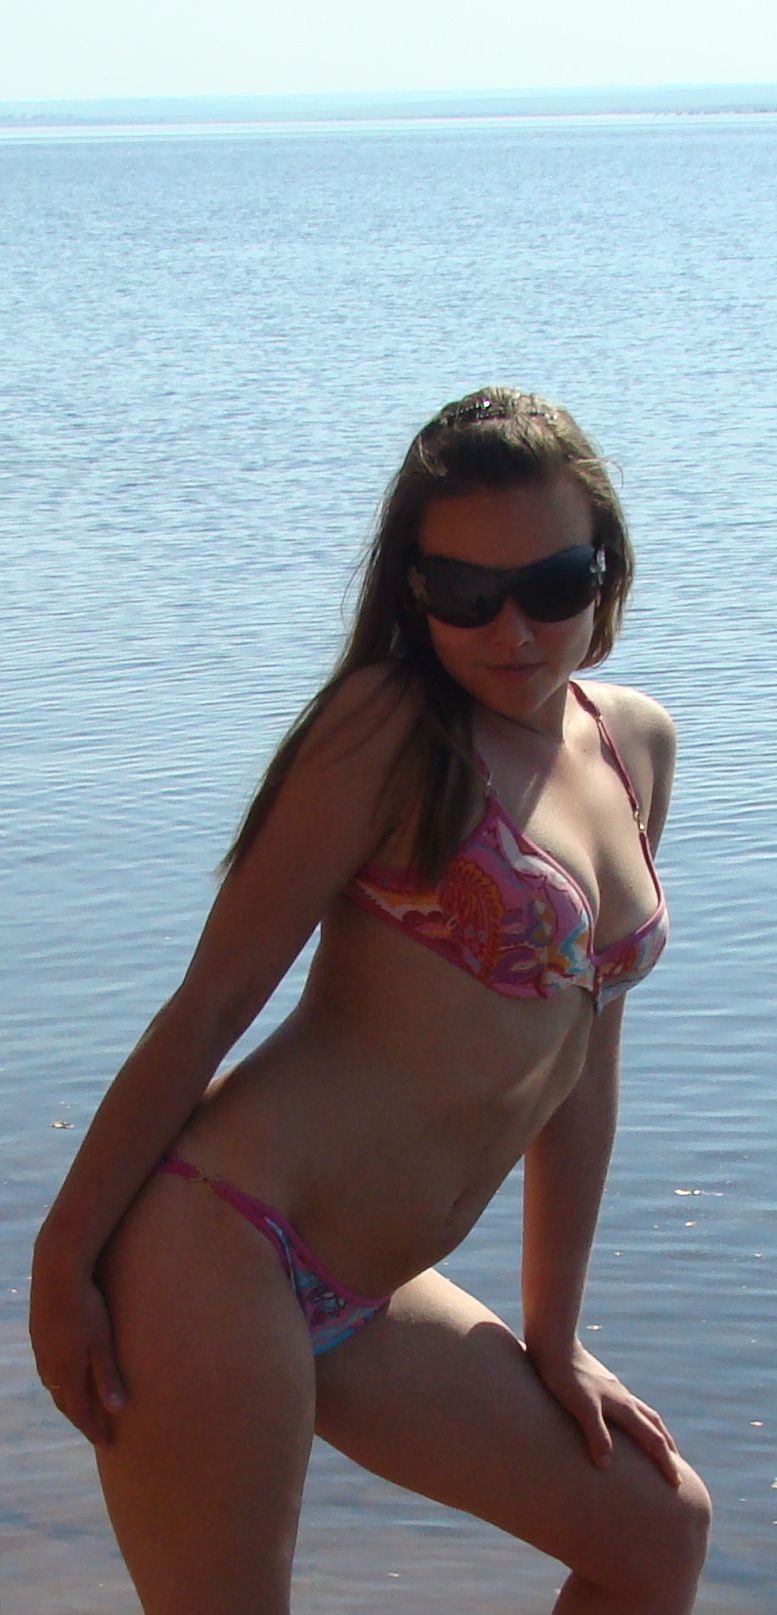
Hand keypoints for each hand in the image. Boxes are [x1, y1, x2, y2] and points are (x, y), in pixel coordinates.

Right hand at [29, 1248, 125, 1446]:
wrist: (57, 1273)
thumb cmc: (86, 1307)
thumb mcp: (102, 1342)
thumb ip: (108, 1376)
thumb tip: (117, 1410)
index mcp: (67, 1373)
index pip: (81, 1412)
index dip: (94, 1430)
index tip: (107, 1445)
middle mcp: (50, 1367)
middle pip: (65, 1403)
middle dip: (80, 1419)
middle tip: (96, 1430)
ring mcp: (41, 1351)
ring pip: (54, 1386)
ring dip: (68, 1399)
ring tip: (82, 1405)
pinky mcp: (38, 1335)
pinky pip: (48, 1368)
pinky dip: (59, 1381)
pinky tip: (66, 1373)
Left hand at [527, 1336, 680, 1485]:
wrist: (554, 1341)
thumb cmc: (564, 1375)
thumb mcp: (581, 1407)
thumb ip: (596, 1434)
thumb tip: (607, 1465)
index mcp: (623, 1406)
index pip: (653, 1438)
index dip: (665, 1462)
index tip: (676, 1483)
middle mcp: (624, 1397)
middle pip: (654, 1425)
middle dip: (666, 1448)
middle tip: (674, 1470)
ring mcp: (613, 1389)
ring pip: (643, 1413)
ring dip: (653, 1432)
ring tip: (655, 1445)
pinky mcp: (600, 1384)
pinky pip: (627, 1407)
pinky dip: (635, 1420)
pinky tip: (622, 1422)